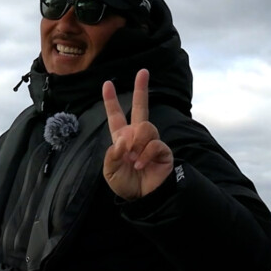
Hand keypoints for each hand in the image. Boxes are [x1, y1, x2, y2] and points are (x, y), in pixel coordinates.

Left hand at [102, 69, 173, 200]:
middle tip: (143, 72)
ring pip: (145, 127)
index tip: (107, 83)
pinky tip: (140, 165)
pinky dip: (144, 154)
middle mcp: (137, 136)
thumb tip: (122, 141)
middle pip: (141, 107)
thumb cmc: (125, 184)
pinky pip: (154, 144)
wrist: (143, 198)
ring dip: (136, 143)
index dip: (111, 101)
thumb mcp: (110, 171)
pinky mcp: (163, 150)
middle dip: (141, 89)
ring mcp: (151, 141)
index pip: (116, 116)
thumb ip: (112, 154)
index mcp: (122, 138)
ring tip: (133, 160)